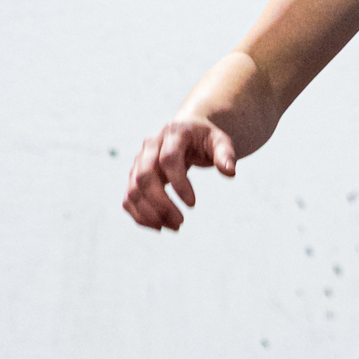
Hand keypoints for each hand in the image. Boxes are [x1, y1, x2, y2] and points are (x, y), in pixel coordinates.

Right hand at [122, 116, 236, 231]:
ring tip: (175, 227)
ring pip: (133, 190)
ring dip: (150, 214)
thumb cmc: (205, 139)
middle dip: (161, 203)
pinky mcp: (134, 176)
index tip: (193, 204)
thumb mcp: (220, 141)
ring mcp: (138, 161)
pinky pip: (129, 199)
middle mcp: (150, 146)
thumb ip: (226, 154)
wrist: (186, 131)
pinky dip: (140, 216)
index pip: (168, 160)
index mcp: (172, 134)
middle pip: (144, 177)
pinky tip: (160, 227)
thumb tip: (230, 172)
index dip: (178, 184)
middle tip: (181, 222)